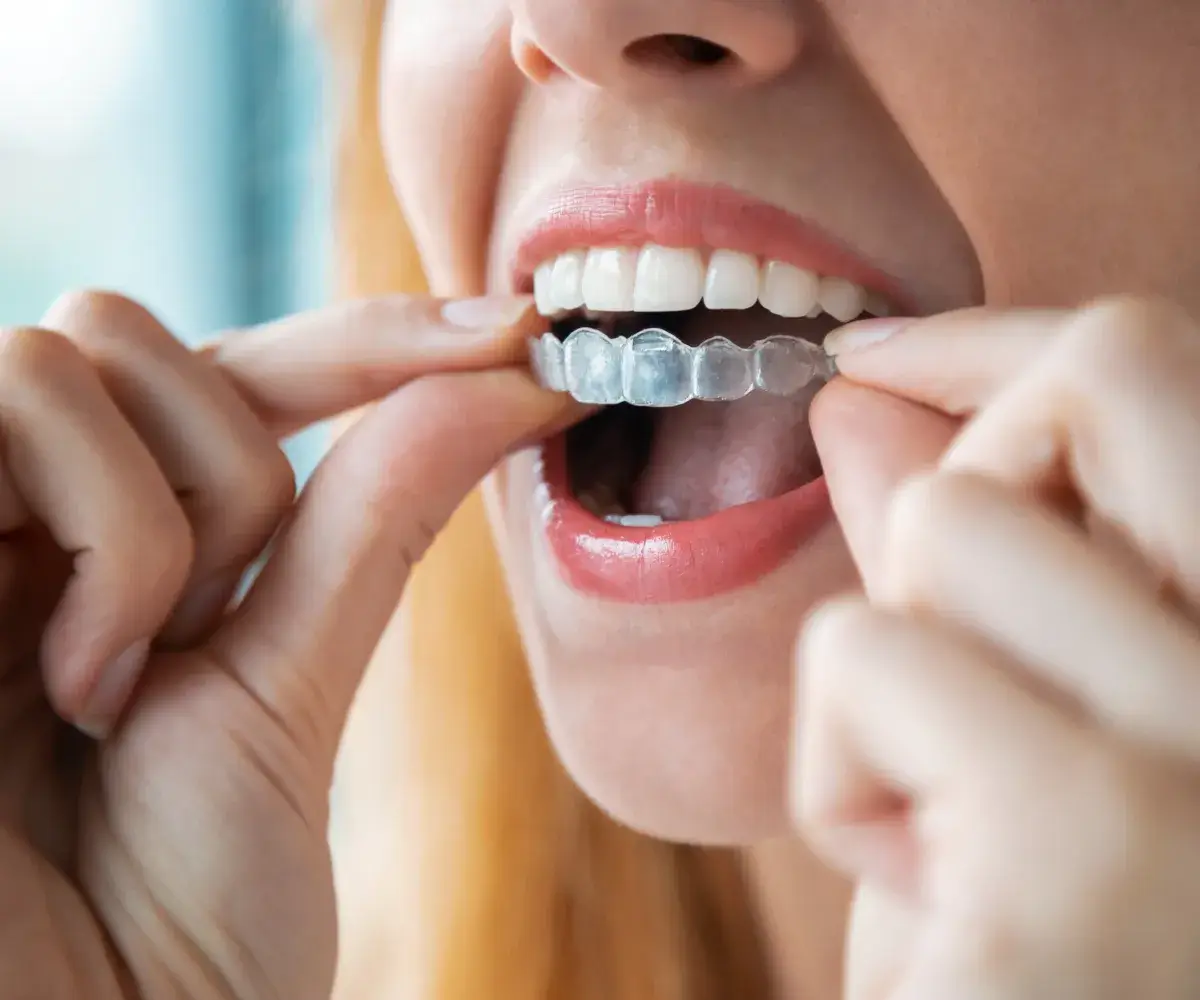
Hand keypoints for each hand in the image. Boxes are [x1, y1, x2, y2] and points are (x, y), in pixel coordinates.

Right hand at [0, 290, 572, 999]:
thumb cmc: (178, 922)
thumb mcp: (289, 693)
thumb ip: (370, 522)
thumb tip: (504, 377)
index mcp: (104, 550)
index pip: (233, 380)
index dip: (367, 339)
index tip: (518, 332)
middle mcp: (9, 526)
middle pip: (131, 336)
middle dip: (225, 470)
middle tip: (203, 634)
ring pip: (65, 355)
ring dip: (158, 521)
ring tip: (116, 685)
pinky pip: (12, 404)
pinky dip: (111, 545)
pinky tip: (77, 688)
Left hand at [797, 298, 1199, 998]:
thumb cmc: (1040, 949)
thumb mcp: (1028, 731)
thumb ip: (983, 561)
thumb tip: (863, 394)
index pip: (1171, 369)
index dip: (1005, 341)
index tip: (880, 356)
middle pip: (1110, 373)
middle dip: (973, 465)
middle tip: (942, 628)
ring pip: (950, 520)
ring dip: (897, 669)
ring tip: (955, 823)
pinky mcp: (1079, 835)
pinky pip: (861, 653)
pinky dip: (842, 768)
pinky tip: (926, 896)